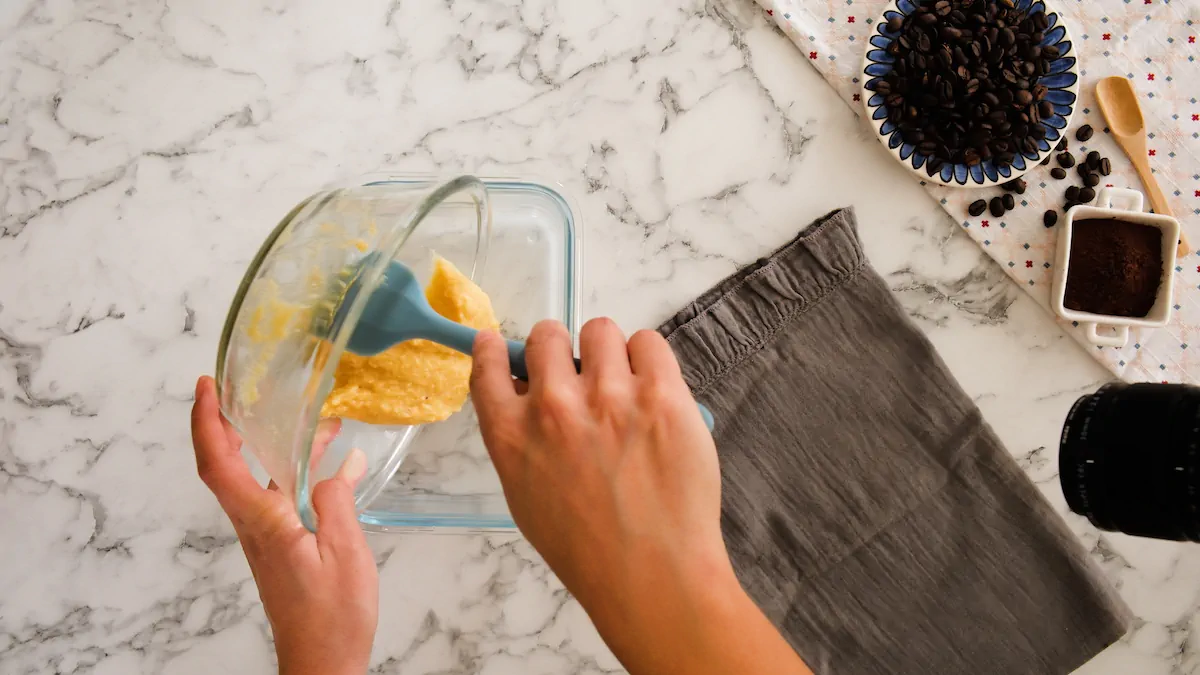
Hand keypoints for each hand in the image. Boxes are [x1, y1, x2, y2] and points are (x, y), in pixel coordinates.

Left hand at [190, 376, 377, 674]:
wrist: (322, 663)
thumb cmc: (332, 618)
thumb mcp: (345, 553)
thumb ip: (337, 502)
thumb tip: (338, 465)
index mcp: (263, 522)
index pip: (219, 463)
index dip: (207, 421)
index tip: (207, 387)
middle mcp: (255, 526)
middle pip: (224, 465)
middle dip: (225, 422)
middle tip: (238, 388)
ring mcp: (266, 536)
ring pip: (256, 478)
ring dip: (273, 444)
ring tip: (314, 418)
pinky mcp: (281, 545)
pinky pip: (278, 496)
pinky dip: (296, 470)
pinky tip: (331, 464)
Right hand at [470, 319, 738, 666]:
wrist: (652, 575)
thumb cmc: (589, 551)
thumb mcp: (527, 499)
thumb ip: (520, 443)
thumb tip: (526, 400)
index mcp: (512, 435)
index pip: (490, 365)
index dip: (498, 349)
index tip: (503, 344)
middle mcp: (553, 407)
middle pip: (547, 335)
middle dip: (561, 349)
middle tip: (581, 374)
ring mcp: (608, 396)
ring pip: (600, 330)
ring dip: (609, 352)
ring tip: (624, 385)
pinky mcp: (660, 394)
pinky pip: (648, 342)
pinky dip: (648, 359)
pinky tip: (653, 388)